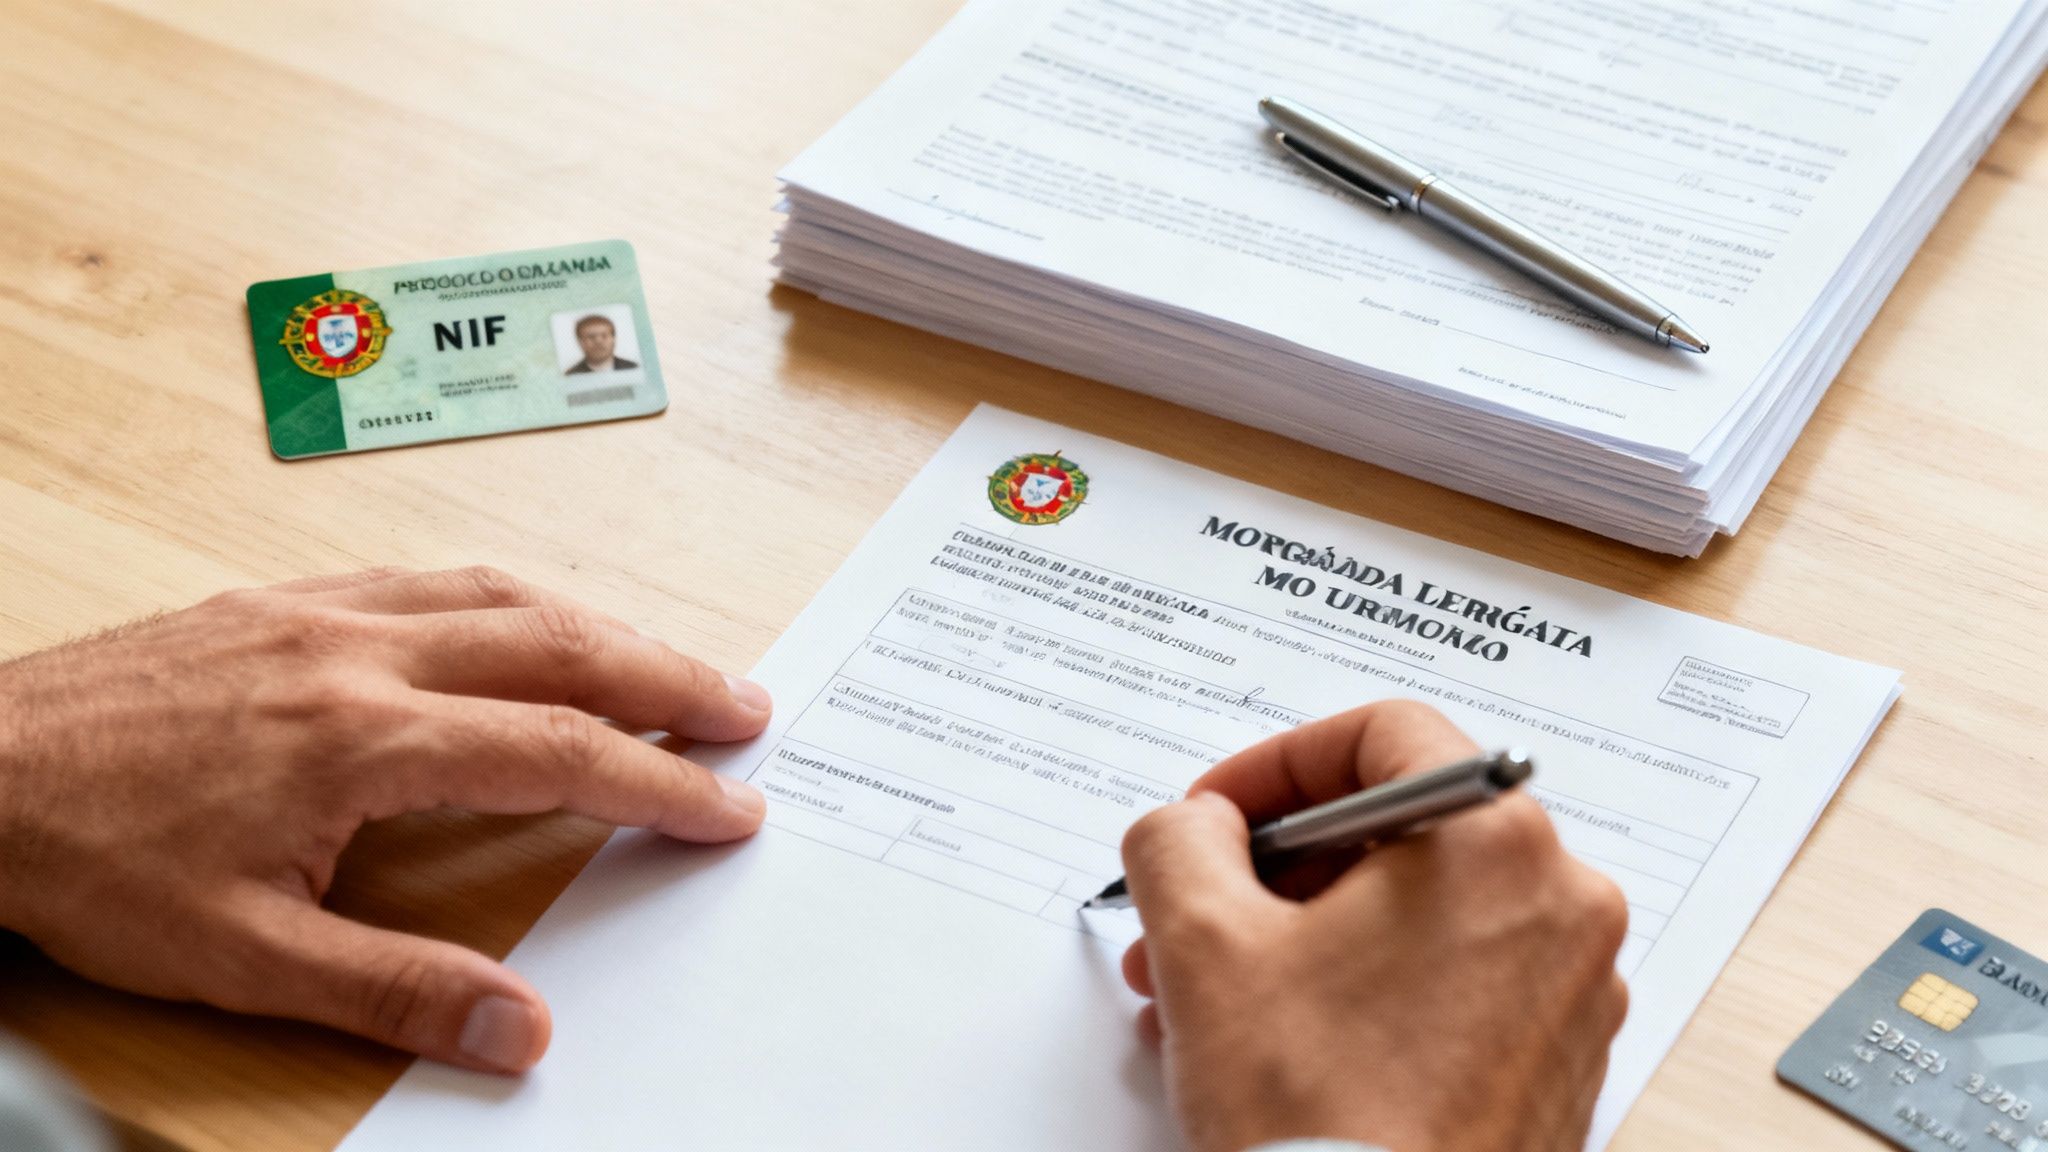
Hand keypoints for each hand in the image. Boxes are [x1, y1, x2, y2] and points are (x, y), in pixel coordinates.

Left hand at [0, 567, 771, 1072]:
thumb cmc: (94, 861)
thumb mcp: (243, 960)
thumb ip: (395, 994)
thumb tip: (522, 1031)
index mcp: (360, 739)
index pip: (556, 749)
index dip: (659, 781)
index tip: (729, 807)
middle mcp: (358, 653)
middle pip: (557, 644)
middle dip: (668, 675)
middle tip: (745, 706)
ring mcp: (320, 611)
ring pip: (501, 592)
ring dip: (604, 622)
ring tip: (669, 659)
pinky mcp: (282, 597)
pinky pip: (430, 574)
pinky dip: (513, 595)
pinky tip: (529, 616)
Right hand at [1120, 701, 1628, 1151]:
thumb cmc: (1321, 1117)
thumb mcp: (1203, 943)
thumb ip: (1181, 839)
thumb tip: (1195, 826)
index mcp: (1496, 843)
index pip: (1381, 735)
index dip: (1274, 765)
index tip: (1214, 814)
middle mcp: (1560, 905)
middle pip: (1398, 829)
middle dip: (1272, 869)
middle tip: (1194, 913)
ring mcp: (1570, 991)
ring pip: (1417, 911)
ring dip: (1304, 932)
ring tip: (1215, 993)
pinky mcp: (1556, 1063)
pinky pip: (1451, 982)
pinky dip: (1364, 987)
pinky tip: (1283, 1038)